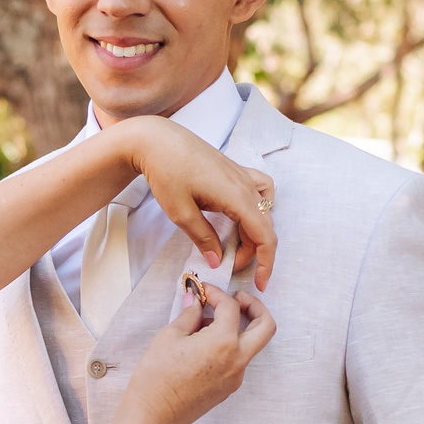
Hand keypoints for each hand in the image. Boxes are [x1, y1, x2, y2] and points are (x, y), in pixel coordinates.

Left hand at [121, 115, 277, 290]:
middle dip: (252, 252)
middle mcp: (247, 186)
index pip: (265, 236)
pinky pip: (261, 191)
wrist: (157, 140)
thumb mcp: (181, 213)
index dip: (266, 263)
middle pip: (264, 227)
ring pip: (263, 211)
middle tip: (230, 265)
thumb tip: (218, 261)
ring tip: (233, 245)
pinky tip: (242, 214)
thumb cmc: (166, 172)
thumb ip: (204, 239)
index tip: (259, 283)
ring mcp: (243, 176)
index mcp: (237, 197)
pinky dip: (259, 207)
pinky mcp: (236, 171)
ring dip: (253, 233)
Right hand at [122, 281, 274, 423]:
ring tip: (208, 324)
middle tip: (237, 299)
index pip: (231, 307)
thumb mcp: (170, 336)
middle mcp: (237, 360)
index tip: (204, 291)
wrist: (153, 413)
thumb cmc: (157, 375)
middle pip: (265, 326)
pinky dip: (229, 346)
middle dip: (255, 307)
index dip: (217, 293)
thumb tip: (196, 301)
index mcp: (224, 342)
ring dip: (239, 328)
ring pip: (252, 345)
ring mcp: (236, 376)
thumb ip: (189, 315)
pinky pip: (238, 360)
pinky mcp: (229, 388)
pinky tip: (204, 344)